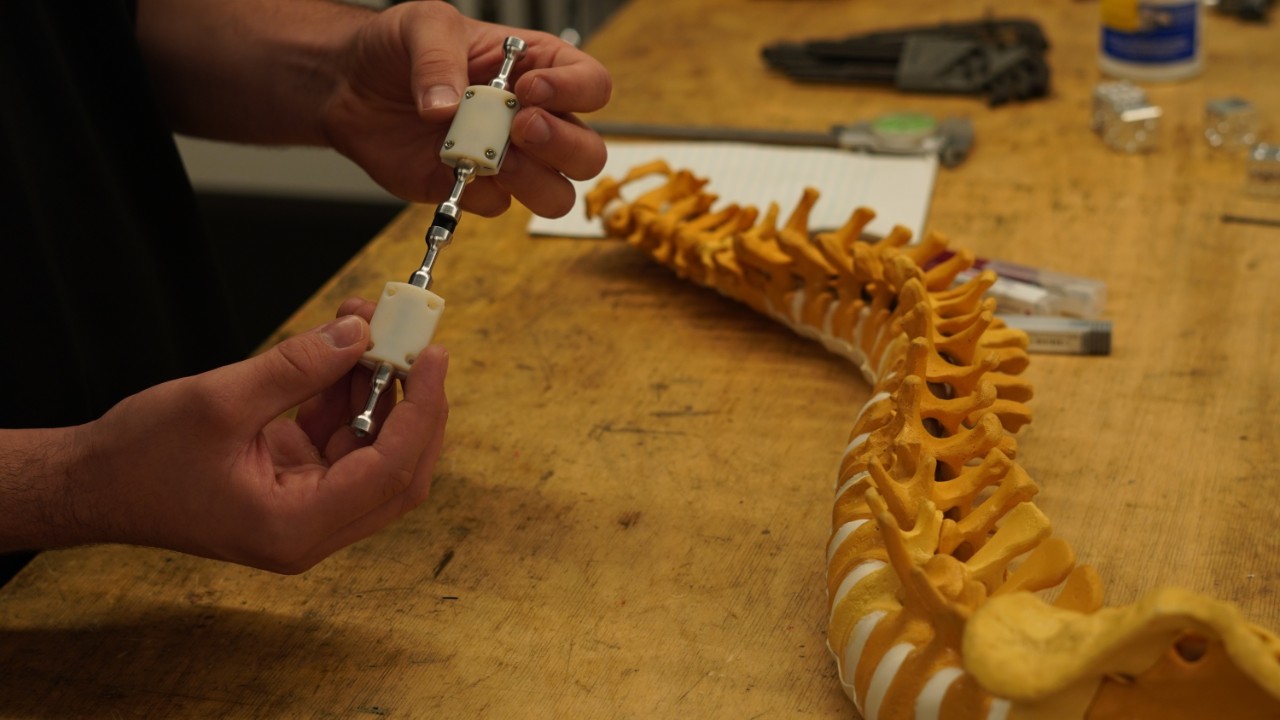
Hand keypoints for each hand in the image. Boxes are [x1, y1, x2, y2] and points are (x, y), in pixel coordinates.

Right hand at [64, 304, 448, 572]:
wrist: (91, 485)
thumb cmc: (139, 458)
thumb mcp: (220, 400)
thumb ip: (296, 367)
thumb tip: (359, 334)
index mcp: (295, 527)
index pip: (390, 471)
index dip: (422, 411)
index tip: (434, 357)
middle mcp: (310, 529)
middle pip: (398, 469)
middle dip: (411, 401)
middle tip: (416, 341)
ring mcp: (306, 509)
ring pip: (373, 449)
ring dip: (376, 388)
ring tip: (365, 325)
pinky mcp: (297, 486)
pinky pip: (342, 440)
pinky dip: (347, 395)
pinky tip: (342, 351)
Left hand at [321, 1, 611, 217]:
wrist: (352, 85)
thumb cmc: (400, 47)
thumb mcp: (423, 25)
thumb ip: (438, 58)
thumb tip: (446, 106)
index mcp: (540, 69)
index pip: (593, 86)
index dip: (573, 92)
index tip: (527, 89)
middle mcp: (535, 119)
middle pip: (588, 152)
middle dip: (562, 145)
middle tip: (519, 127)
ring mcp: (509, 160)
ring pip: (557, 193)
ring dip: (533, 182)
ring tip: (494, 159)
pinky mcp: (477, 189)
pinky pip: (497, 206)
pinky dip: (478, 192)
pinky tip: (450, 165)